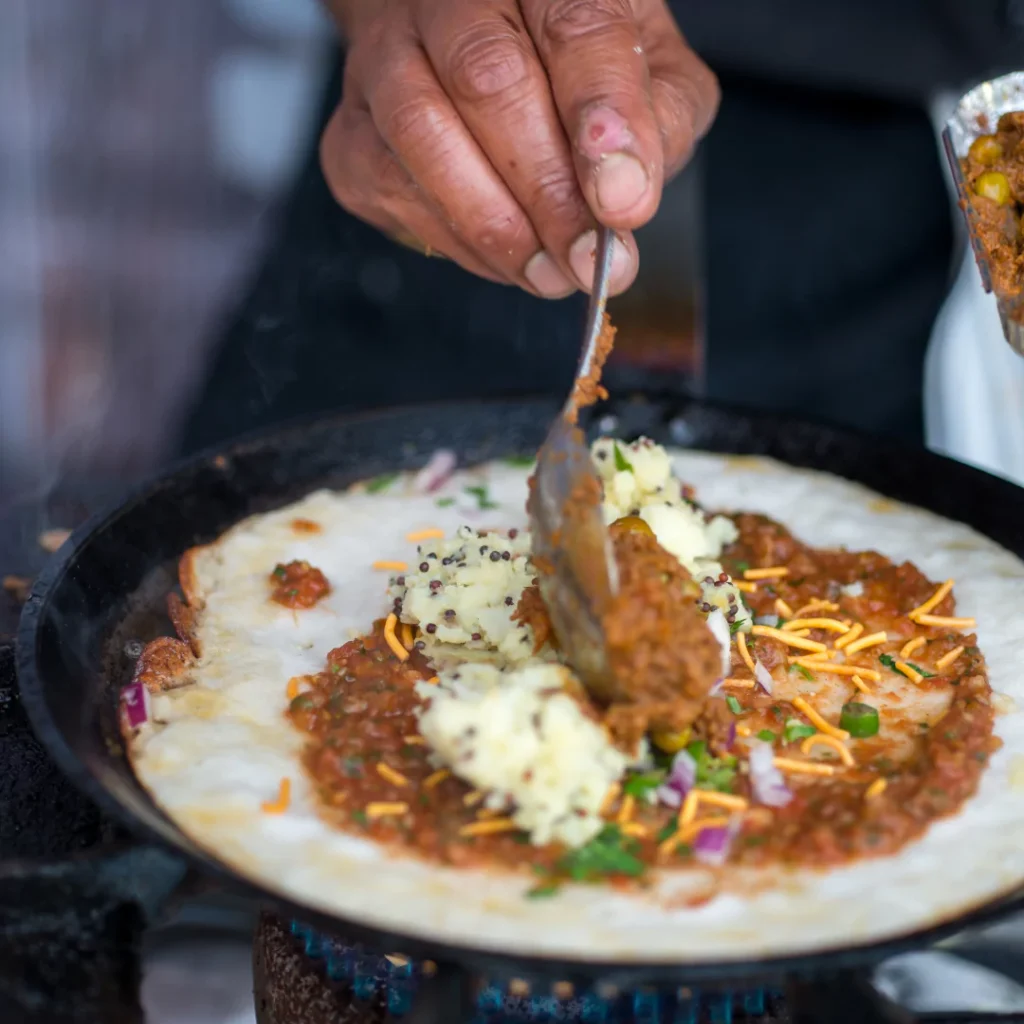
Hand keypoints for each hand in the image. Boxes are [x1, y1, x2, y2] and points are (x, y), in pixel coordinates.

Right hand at [320, 0, 717, 297]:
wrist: (480, 51)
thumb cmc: (574, 68)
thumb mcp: (651, 74)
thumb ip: (659, 122)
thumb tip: (626, 197)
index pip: (574, 24)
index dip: (600, 117)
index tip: (622, 201)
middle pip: (486, 76)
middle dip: (545, 190)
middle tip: (587, 260)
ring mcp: (387, 54)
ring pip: (421, 131)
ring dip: (493, 225)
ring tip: (548, 273)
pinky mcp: (349, 124)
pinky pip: (385, 186)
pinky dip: (450, 239)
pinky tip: (499, 257)